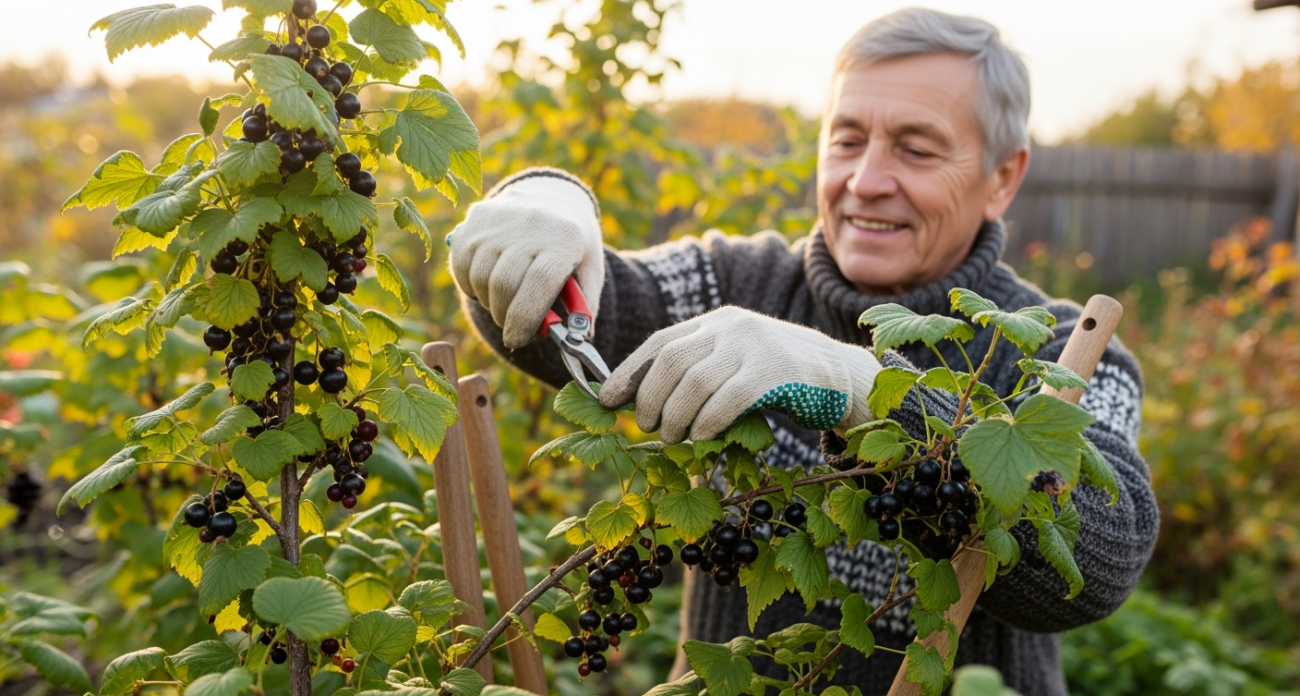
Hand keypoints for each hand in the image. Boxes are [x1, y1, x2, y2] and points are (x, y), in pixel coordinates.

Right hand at [448, 171, 604, 348]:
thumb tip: (575, 342)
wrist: (551, 199)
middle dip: (505, 317)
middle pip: (504, 284)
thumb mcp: (590, 271)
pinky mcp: (475, 219)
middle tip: (512, 328)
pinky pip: (462, 266)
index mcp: (566, 238)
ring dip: (488, 302)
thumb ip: (585, 309)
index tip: (517, 340)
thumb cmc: (572, 248)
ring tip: (504, 303)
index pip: (539, 282)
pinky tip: (488, 284)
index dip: (525, 318)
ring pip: (480, 278)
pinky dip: (471, 285)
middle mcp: (531, 223)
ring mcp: (500, 219)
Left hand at [598, 306, 881, 443]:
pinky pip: (727, 400)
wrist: (840, 376)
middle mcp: (731, 327)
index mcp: (717, 322)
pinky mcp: (774, 372)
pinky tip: (703, 437)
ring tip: (672, 438)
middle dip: (649, 398)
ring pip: (694, 383)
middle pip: (671, 361)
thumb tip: (644, 407)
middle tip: (647, 428)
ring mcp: (753, 346)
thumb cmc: (778, 380)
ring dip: (675, 417)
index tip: (607, 400)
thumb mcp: (736, 363)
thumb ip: (700, 373)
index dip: (629, 371)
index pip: (661, 342)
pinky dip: (708, 423)